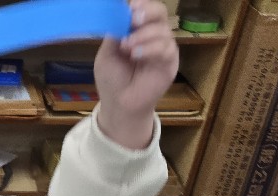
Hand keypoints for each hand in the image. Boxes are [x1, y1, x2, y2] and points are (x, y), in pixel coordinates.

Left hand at [94, 0, 179, 147]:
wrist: (119, 105)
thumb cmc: (112, 79)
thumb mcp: (107, 54)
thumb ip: (114, 34)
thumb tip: (120, 13)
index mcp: (136, 30)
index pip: (144, 8)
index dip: (139, 4)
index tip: (129, 6)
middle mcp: (152, 34)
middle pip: (159, 12)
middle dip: (146, 12)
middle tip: (133, 20)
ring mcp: (163, 47)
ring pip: (162, 30)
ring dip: (143, 36)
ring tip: (126, 48)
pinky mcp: (170, 62)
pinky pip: (166, 48)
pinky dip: (150, 49)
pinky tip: (136, 55)